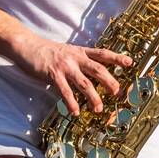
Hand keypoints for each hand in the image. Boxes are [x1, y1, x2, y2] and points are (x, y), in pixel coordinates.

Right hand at [11, 33, 132, 116]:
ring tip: (98, 108)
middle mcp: (75, 58)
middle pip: (98, 69)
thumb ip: (80, 60)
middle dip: (109, 81)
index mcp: (80, 52)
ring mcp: (65, 66)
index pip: (102, 54)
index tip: (130, 63)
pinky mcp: (53, 74)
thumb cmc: (48, 51)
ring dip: (92, 96)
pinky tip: (75, 111)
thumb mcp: (68, 52)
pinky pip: (65, 91)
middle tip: (118, 92)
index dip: (116, 58)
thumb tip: (92, 72)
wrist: (28, 45)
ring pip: (83, 82)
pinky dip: (71, 102)